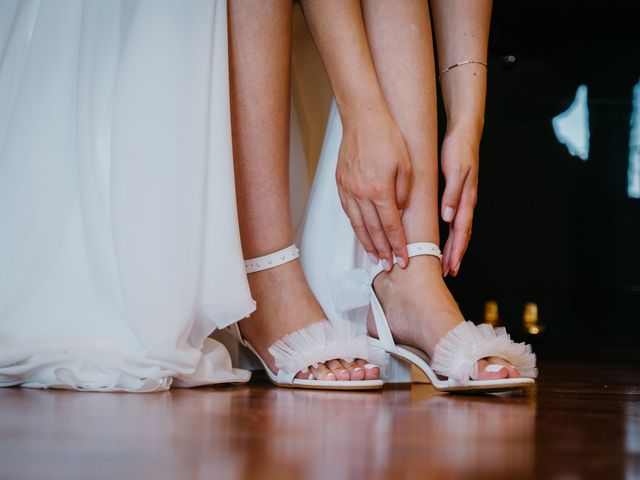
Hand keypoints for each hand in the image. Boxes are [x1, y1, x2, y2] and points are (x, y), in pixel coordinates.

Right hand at [336, 110, 411, 269]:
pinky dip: (355, 226)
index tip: (403, 259)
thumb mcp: (407, 166)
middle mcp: (362, 193)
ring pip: (358, 224)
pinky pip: (348, 212)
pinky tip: (361, 234)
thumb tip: (401, 213)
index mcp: (381, 190)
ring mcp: (349, 190)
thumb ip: (405, 194)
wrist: (363, 119)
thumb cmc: (387, 137)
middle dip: (383, 251)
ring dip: (367, 243)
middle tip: (389, 265)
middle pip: (374, 230)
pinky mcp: (341, 184)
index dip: (398, 245)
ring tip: (375, 257)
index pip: (392, 226)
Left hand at [440, 130, 479, 276]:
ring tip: (447, 262)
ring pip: (459, 229)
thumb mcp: (455, 171)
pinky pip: (455, 219)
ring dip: (453, 247)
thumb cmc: (459, 150)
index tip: (451, 266)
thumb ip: (452, 194)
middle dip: (455, 255)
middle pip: (461, 235)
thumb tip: (448, 217)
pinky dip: (451, 233)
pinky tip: (445, 239)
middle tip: (449, 272)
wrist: (464, 133)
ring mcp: (463, 198)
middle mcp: (466, 202)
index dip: (456, 250)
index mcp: (466, 198)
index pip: (461, 231)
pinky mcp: (458, 193)